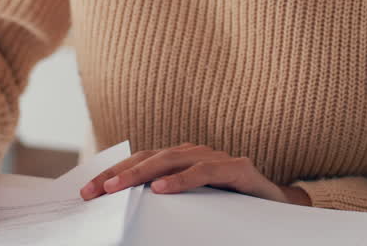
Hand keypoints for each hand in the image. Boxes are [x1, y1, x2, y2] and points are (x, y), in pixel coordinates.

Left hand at [79, 143, 310, 205]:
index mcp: (180, 160)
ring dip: (141, 174)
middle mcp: (195, 153)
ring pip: (172, 160)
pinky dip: (182, 179)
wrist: (280, 209)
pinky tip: (161, 189)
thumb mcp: (191, 206)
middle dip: (118, 174)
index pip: (138, 162)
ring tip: (118, 189)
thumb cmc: (231, 207)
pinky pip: (206, 172)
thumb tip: (123, 213)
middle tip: (94, 191)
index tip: (86, 192)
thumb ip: (164, 202)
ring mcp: (217, 158)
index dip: (111, 174)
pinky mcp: (239, 168)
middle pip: (148, 158)